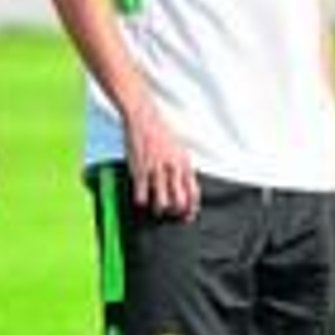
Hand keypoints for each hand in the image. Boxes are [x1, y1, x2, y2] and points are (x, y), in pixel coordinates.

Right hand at [123, 104, 197, 219]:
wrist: (144, 118)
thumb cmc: (160, 133)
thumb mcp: (178, 149)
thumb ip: (182, 168)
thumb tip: (185, 186)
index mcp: (184, 163)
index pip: (194, 193)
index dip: (191, 208)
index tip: (187, 216)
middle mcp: (173, 168)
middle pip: (179, 202)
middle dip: (176, 212)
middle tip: (170, 213)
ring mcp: (157, 170)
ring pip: (162, 203)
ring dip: (158, 209)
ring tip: (155, 206)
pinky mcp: (141, 170)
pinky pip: (142, 196)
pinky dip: (142, 201)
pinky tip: (141, 197)